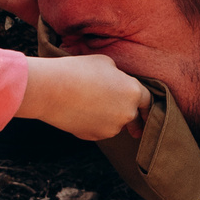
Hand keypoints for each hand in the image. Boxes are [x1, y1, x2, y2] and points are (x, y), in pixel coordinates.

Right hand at [15, 54, 148, 139]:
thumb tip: (118, 82)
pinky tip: (81, 112)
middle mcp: (127, 113)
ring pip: (115, 124)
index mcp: (133, 92)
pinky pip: (99, 130)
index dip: (147, 106)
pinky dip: (94, 124)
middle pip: (132, 114)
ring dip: (109, 117)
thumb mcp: (105, 63)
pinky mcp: (94, 136)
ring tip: (90, 103)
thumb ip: (118, 75)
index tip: (147, 113)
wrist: (51, 90)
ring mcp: (111, 128)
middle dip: (127, 114)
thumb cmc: (78, 70)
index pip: (147, 101)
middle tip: (123, 117)